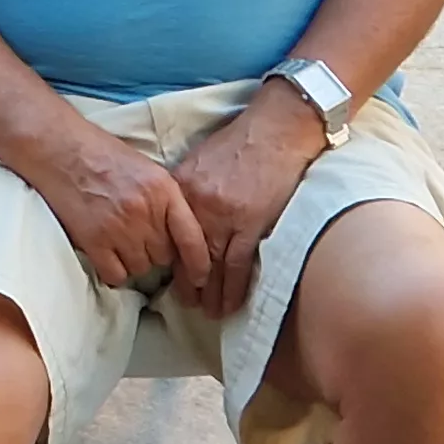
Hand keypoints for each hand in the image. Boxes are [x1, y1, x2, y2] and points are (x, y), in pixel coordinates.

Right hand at [32, 125, 212, 291]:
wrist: (60, 149)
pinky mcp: (93, 241)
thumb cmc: (102, 155)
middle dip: (156, 253)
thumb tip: (178, 236)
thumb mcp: (147, 170)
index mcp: (163, 190)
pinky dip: (114, 271)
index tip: (199, 278)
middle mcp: (144, 211)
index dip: (199, 264)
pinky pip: (116, 275)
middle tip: (140, 240)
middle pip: (165, 256)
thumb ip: (165, 201)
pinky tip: (107, 255)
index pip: (192, 238)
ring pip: (141, 268)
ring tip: (119, 242)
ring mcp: (119, 228)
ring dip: (134, 261)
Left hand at [167, 89, 330, 316]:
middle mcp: (198, 206)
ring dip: (210, 293)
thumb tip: (171, 219)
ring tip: (208, 312)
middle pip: (187, 254)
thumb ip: (184, 192)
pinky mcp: (252, 225)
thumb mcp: (198, 163)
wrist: (275, 130)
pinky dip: (234, 288)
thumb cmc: (238, 143)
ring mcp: (225, 218)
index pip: (169, 236)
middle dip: (186, 284)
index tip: (169, 279)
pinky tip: (230, 304)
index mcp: (181, 190)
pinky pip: (239, 266)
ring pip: (212, 266)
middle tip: (185, 304)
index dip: (169, 261)